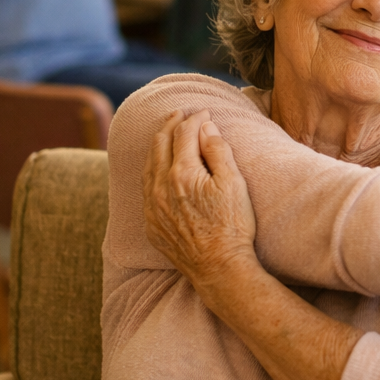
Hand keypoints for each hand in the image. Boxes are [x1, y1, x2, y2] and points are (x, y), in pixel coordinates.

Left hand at [143, 110, 256, 291]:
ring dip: (157, 144)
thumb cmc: (232, 225)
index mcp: (182, 173)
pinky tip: (157, 167)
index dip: (195, 118)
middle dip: (170, 124)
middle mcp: (160, 186)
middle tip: (179, 113)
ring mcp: (153, 206)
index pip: (184, 133)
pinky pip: (145, 187)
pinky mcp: (151, 223)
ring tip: (165, 133)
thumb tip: (205, 126)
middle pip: (159, 144)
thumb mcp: (233, 183)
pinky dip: (151, 168)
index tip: (204, 111)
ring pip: (148, 164)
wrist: (219, 268)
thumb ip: (217, 150)